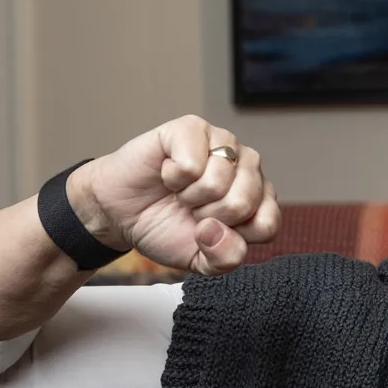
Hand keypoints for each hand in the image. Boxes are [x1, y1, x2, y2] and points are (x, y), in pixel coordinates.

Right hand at [65, 115, 280, 273]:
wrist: (120, 212)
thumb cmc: (165, 228)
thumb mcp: (199, 260)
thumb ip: (223, 258)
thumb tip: (216, 231)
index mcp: (259, 197)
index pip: (267, 224)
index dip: (230, 237)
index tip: (209, 231)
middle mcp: (247, 166)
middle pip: (243, 203)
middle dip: (207, 217)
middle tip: (191, 209)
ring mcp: (223, 142)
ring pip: (217, 183)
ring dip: (188, 197)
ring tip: (180, 191)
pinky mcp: (193, 127)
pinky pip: (191, 164)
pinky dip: (172, 178)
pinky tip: (168, 173)